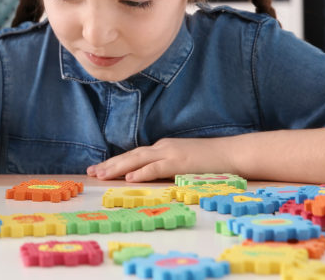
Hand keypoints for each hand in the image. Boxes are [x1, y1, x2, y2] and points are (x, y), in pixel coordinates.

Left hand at [86, 138, 220, 181]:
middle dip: (109, 164)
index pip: (134, 155)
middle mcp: (163, 147)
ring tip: (102, 174)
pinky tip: (129, 178)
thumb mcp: (184, 162)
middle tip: (91, 172)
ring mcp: (171, 153)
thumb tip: (150, 177)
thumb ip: (167, 167)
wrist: (233, 153)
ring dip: (118, 167)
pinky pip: (157, 167)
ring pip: (138, 159)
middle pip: (131, 155)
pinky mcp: (180, 162)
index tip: (99, 169)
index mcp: (163, 148)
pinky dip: (142, 172)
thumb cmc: (211, 161)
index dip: (115, 162)